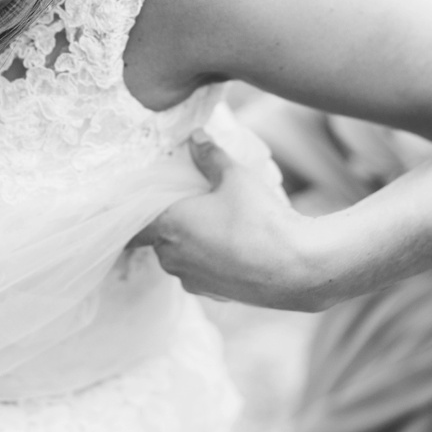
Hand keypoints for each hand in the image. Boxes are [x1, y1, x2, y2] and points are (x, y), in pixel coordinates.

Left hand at [135, 129, 319, 310]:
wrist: (296, 269)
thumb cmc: (260, 221)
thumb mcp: (235, 178)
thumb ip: (211, 156)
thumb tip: (196, 137)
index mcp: (169, 228)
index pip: (135, 223)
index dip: (140, 210)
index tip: (149, 200)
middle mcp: (172, 258)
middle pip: (160, 236)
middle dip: (173, 221)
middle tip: (195, 203)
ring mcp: (192, 280)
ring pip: (180, 256)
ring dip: (192, 242)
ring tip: (219, 223)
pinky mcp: (212, 295)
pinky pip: (201, 272)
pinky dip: (210, 259)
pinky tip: (234, 246)